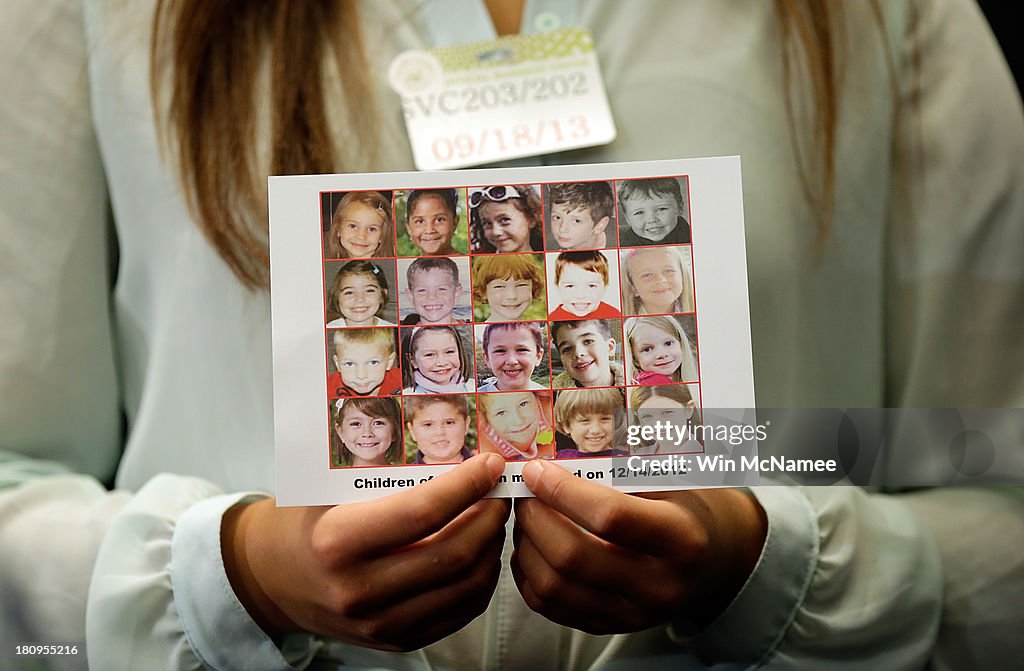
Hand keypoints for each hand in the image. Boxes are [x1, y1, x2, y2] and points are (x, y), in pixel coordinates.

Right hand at [222, 453, 510, 651]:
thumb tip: (456, 451)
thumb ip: (384, 476)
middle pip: (452, 553)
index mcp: (338, 542)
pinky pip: (459, 613)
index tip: (490, 464)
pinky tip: (482, 552)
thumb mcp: (328, 489)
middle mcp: (359, 590)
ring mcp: (379, 624)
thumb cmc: (305, 521)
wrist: (272, 579)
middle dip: (489, 516)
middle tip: (501, 491)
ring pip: (465, 587)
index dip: (466, 486)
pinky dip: (481, 580)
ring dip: (492, 548)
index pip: (421, 513)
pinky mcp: (396, 642)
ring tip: (494, 518)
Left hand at [511, 459, 765, 634]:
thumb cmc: (688, 510)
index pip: (610, 517)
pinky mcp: (610, 626)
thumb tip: (553, 456)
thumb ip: (620, 472)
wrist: (715, 563)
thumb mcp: (671, 483)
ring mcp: (633, 613)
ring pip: (554, 585)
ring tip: (526, 515)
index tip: (538, 470)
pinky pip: (550, 606)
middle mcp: (658, 585)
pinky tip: (532, 545)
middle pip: (573, 556)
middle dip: (535, 517)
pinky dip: (528, 573)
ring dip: (526, 544)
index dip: (563, 491)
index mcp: (681, 540)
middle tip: (525, 491)